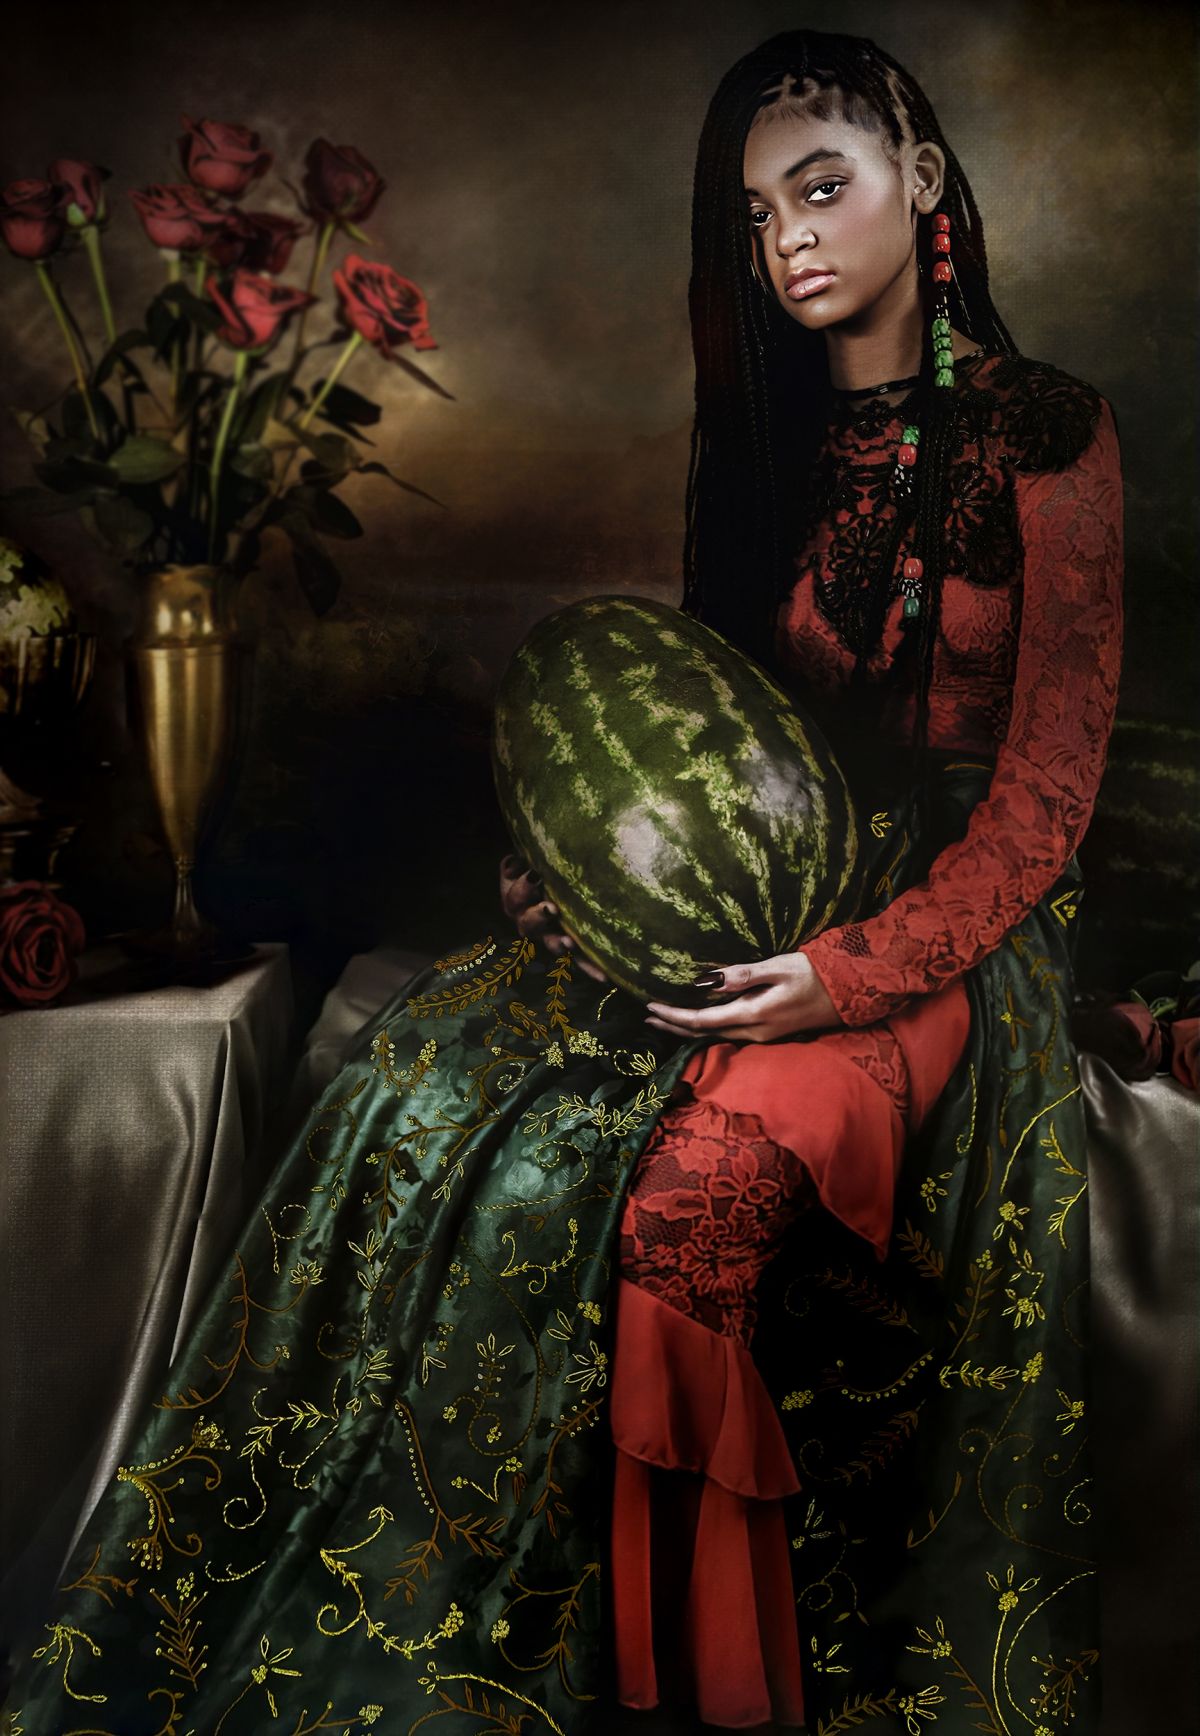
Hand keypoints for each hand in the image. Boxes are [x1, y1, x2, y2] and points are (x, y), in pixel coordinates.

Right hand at [498, 853, 608, 982]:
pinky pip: (579, 959)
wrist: (553, 879)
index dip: (521, 887)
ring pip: (550, 943)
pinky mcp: (569, 945)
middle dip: (538, 916)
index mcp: (518, 900)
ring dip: (558, 943)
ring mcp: (550, 935)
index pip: (514, 896)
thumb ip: (516, 863)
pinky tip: (603, 977)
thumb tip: (512, 864)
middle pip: (528, 923)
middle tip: (551, 908)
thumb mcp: (526, 861)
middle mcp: (530, 921)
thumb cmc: (541, 865)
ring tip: (569, 943)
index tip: (535, 875)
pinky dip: (590, 967)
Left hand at [645, 951, 839, 1041]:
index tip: (650, 1008)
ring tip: (665, 1022)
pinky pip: (730, 1035)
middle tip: (648, 1019)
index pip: (702, 1020)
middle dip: (674, 1027)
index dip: (674, 1016)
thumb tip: (707, 981)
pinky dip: (707, 1029)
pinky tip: (700, 1022)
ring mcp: (764, 1036)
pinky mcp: (771, 1033)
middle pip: (704, 1034)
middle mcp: (756, 1032)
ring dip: (688, 1030)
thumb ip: (743, 975)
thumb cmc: (816, 974)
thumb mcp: (779, 966)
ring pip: (716, 1037)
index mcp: (754, 1015)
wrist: (851, 994)